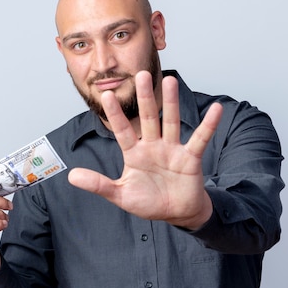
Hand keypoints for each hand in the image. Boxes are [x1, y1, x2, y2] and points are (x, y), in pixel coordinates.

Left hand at [68, 71, 222, 228]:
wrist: (176, 213)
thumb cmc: (149, 202)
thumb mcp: (120, 195)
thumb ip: (98, 185)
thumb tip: (72, 176)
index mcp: (135, 153)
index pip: (122, 130)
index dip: (115, 114)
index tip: (106, 95)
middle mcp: (153, 146)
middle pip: (148, 118)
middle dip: (144, 97)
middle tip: (141, 74)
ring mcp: (172, 150)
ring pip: (171, 122)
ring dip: (171, 102)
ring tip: (170, 80)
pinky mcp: (190, 158)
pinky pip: (200, 139)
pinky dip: (209, 125)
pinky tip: (216, 109)